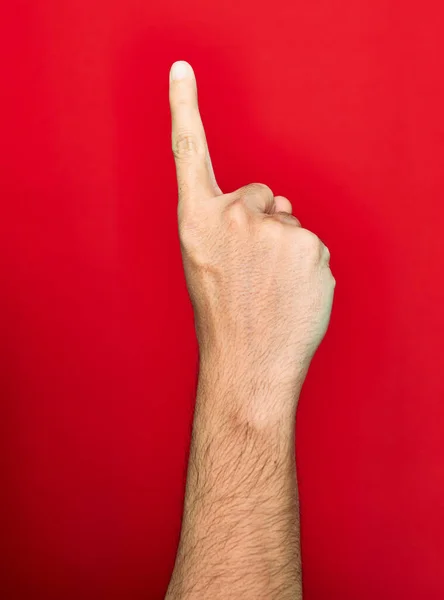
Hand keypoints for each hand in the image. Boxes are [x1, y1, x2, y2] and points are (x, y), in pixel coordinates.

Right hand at [169, 61, 334, 405]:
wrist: (248, 362)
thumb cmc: (223, 315)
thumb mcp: (203, 263)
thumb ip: (228, 223)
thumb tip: (280, 204)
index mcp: (197, 221)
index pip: (188, 153)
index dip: (184, 108)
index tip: (181, 70)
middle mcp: (232, 216)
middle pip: (263, 195)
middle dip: (263, 224)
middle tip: (253, 272)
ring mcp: (273, 229)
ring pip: (290, 225)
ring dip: (285, 250)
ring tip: (271, 290)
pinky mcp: (310, 245)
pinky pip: (312, 247)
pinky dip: (307, 269)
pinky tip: (292, 296)